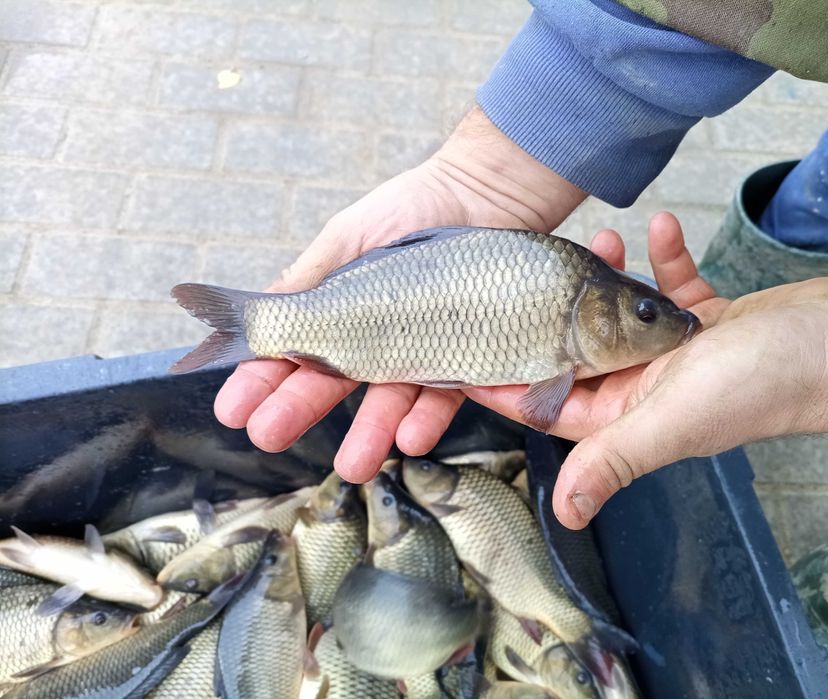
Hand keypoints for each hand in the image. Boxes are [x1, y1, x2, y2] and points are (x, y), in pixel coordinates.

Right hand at [212, 108, 584, 481]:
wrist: (487, 197)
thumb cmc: (411, 209)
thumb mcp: (349, 237)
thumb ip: (309, 275)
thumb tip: (258, 310)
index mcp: (338, 312)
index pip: (290, 352)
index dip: (259, 381)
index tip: (233, 408)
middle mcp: (373, 341)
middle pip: (330, 385)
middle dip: (297, 412)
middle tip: (268, 436)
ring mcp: (416, 355)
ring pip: (386, 403)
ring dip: (368, 434)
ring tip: (353, 464)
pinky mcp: (463, 361)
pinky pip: (443, 396)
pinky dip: (426, 419)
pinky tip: (410, 437)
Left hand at [467, 213, 827, 528]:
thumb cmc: (759, 387)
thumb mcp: (670, 421)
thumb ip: (612, 460)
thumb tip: (565, 515)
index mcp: (626, 417)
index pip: (549, 401)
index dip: (506, 378)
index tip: (466, 346)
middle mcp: (645, 387)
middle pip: (579, 350)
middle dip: (552, 310)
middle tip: (532, 271)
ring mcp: (676, 353)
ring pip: (622, 314)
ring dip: (608, 277)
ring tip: (602, 240)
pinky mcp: (709, 322)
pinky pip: (673, 288)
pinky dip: (665, 259)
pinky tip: (660, 227)